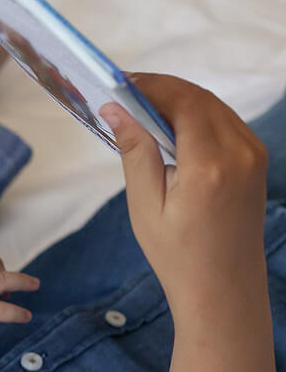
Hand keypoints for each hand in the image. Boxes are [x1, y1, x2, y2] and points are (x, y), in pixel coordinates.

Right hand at [101, 75, 267, 311]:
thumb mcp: (145, 206)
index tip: (119, 84)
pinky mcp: (256, 160)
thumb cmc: (178, 255)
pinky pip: (224, 122)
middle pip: (199, 98)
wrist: (224, 287)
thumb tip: (115, 110)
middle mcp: (239, 153)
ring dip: (177, 101)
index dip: (150, 86)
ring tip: (141, 109)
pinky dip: (196, 116)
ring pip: (213, 106)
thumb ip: (135, 152)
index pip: (182, 102)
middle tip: (123, 93)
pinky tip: (169, 128)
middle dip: (161, 89)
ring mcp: (254, 154)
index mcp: (209, 166)